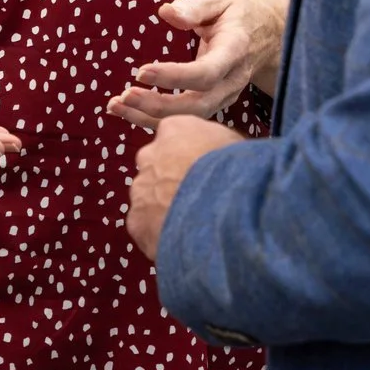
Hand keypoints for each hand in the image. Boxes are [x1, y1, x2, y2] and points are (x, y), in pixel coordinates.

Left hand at [108, 0, 284, 130]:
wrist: (273, 31)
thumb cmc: (240, 9)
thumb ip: (195, 5)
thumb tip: (167, 12)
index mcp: (236, 49)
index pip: (207, 72)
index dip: (175, 77)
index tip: (142, 72)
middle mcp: (233, 79)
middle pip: (199, 105)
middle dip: (160, 106)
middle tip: (125, 96)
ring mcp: (226, 95)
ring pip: (191, 118)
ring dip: (151, 117)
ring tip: (115, 106)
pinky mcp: (215, 101)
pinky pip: (188, 118)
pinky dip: (156, 117)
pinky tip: (128, 109)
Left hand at [126, 114, 244, 260]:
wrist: (219, 204)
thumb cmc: (233, 168)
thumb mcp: (232, 143)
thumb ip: (215, 144)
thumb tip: (218, 154)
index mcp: (174, 129)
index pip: (174, 137)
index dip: (189, 155)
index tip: (203, 169)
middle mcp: (149, 154)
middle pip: (157, 167)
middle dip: (171, 180)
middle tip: (196, 197)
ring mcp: (140, 188)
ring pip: (150, 197)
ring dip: (165, 207)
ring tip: (192, 223)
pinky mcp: (136, 220)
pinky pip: (146, 227)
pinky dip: (160, 234)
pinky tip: (182, 241)